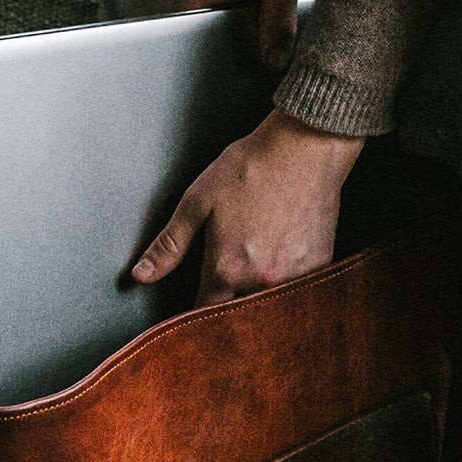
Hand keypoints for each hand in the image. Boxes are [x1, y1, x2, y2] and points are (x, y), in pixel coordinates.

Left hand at [133, 111, 364, 305]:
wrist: (305, 146)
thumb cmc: (253, 167)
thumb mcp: (198, 201)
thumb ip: (170, 244)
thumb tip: (141, 275)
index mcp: (225, 268)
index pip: (203, 313)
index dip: (196, 315)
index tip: (195, 310)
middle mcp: (259, 281)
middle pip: (238, 315)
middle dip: (229, 310)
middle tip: (228, 291)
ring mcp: (293, 277)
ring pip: (270, 307)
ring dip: (260, 300)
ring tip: (258, 274)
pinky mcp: (320, 266)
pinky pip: (300, 292)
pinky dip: (291, 287)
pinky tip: (286, 264)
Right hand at [185, 0, 325, 69]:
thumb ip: (278, 19)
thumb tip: (274, 61)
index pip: (189, 25)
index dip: (201, 51)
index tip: (221, 71)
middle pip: (206, 30)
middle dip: (227, 50)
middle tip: (249, 68)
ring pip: (225, 26)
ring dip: (243, 41)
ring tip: (261, 59)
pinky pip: (240, 17)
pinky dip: (253, 29)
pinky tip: (268, 40)